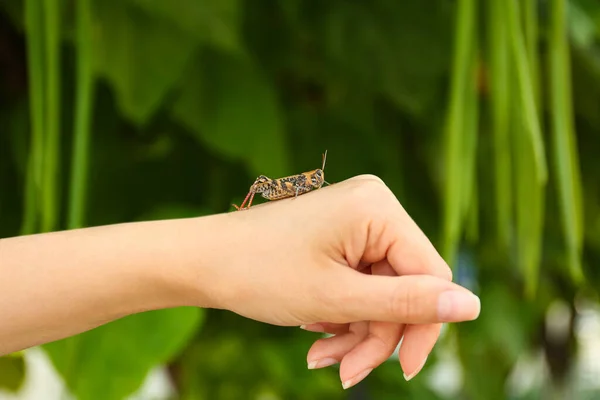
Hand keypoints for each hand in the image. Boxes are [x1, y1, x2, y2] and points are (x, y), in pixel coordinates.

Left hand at [200, 175, 480, 388]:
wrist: (203, 261)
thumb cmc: (262, 272)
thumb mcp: (338, 298)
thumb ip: (407, 304)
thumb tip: (473, 306)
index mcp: (378, 208)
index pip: (430, 275)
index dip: (422, 327)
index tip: (402, 370)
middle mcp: (373, 208)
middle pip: (404, 287)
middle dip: (376, 334)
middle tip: (344, 371)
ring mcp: (355, 223)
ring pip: (380, 293)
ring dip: (356, 332)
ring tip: (323, 358)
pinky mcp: (339, 239)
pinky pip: (359, 285)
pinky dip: (343, 316)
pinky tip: (316, 335)